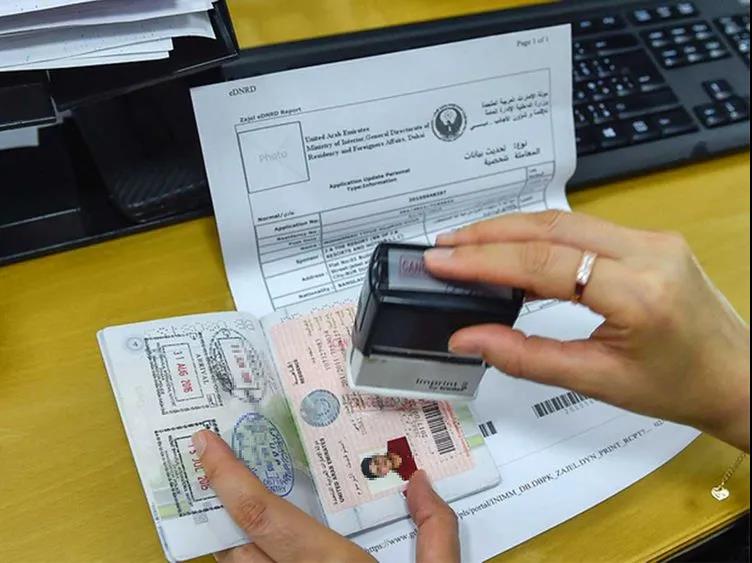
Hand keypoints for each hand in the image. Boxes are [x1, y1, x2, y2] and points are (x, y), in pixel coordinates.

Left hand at [192, 430, 459, 562]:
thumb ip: (436, 529)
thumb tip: (421, 480)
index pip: (262, 515)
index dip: (227, 476)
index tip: (204, 443)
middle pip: (234, 544)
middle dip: (220, 508)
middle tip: (216, 470)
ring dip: (232, 544)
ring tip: (240, 518)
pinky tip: (264, 559)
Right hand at [424, 210, 749, 451]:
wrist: (736, 377)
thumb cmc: (677, 387)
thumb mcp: (597, 381)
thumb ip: (525, 357)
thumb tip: (467, 337)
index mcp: (640, 293)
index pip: (545, 263)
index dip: (486, 259)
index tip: (442, 261)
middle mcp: (649, 252)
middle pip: (551, 228)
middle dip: (490, 233)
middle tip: (444, 247)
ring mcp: (652, 239)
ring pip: (564, 221)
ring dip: (510, 229)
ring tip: (466, 245)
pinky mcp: (649, 239)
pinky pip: (583, 228)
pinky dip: (539, 235)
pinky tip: (511, 247)